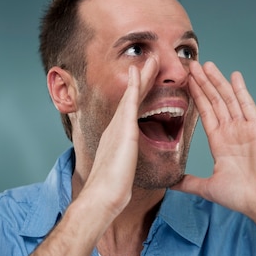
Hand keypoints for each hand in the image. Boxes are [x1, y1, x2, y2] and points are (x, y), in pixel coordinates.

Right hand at [81, 58, 158, 216]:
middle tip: (152, 61)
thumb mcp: (123, 172)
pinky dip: (135, 86)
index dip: (141, 94)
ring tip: (152, 59)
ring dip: (142, 76)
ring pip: (133, 95)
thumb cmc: (112, 190)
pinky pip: (131, 103)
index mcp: (119, 137)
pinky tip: (140, 72)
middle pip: (133, 97)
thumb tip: (128, 170)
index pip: (134, 110)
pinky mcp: (124, 129)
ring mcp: (119, 126)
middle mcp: (117, 127)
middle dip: (143, 79)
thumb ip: (126, 165)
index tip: (148, 80)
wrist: (103, 196)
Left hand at [172, 61, 255, 220]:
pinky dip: (240, 90)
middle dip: (203, 83)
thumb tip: (169, 184)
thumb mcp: (207, 187)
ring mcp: (244, 128)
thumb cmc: (240, 196)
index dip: (196, 96)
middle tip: (191, 65)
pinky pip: (247, 105)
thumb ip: (188, 182)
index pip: (205, 113)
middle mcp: (231, 131)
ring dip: (217, 81)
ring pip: (228, 99)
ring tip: (206, 64)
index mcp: (220, 142)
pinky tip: (234, 76)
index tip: (186, 82)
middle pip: (215, 101)